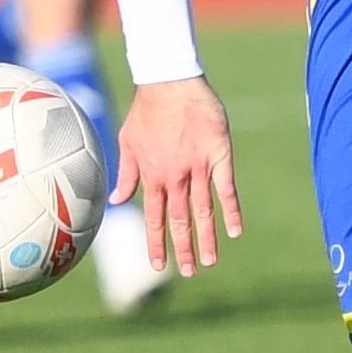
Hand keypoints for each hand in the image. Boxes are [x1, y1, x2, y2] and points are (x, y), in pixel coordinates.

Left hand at [113, 75, 242, 274]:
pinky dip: (231, 210)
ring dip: (206, 238)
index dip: (156, 243)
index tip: (159, 265)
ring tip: (209, 261)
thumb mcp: (127, 142)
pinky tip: (235, 231)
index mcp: (152, 176)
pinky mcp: (219, 154)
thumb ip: (126, 174)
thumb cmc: (146, 109)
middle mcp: (174, 176)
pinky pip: (226, 188)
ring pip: (203, 210)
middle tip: (187, 272)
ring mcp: (198, 166)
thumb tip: (116, 200)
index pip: (153, 218)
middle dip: (183, 248)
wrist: (169, 80)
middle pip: (180, 220)